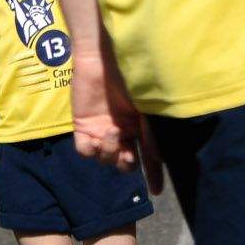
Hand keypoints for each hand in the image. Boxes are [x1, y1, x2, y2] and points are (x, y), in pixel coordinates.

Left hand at [71, 42, 161, 190]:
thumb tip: (162, 157)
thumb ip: (153, 129)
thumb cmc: (130, 72)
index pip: (150, 155)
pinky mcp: (82, 125)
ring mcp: (102, 128)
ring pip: (106, 159)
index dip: (154, 174)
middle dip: (127, 163)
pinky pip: (85, 150)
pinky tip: (95, 138)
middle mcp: (123, 130)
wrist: (102, 54)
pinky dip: (90, 150)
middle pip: (126, 162)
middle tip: (128, 154)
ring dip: (110, 152)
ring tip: (111, 134)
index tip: (156, 190)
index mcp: (142, 125)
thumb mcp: (147, 102)